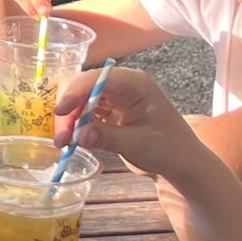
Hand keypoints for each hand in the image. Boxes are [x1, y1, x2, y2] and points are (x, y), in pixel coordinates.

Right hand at [56, 65, 209, 187]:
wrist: (182, 161)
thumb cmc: (169, 149)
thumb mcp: (140, 145)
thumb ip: (108, 138)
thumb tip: (79, 135)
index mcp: (135, 84)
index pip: (98, 79)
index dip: (75, 93)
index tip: (59, 113)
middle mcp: (122, 84)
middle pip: (83, 85)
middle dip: (69, 109)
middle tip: (62, 138)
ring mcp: (115, 95)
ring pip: (80, 98)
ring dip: (69, 118)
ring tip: (64, 142)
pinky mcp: (109, 109)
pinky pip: (85, 110)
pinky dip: (75, 123)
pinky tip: (72, 139)